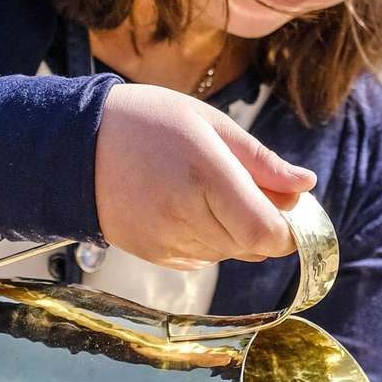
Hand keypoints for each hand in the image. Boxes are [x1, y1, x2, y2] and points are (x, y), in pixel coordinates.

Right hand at [94, 83, 316, 269]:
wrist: (75, 146)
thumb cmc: (148, 123)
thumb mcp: (210, 124)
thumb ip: (261, 161)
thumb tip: (306, 185)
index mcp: (206, 176)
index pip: (268, 232)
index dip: (290, 228)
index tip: (291, 206)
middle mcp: (186, 216)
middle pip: (253, 245)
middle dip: (262, 221)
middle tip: (244, 184)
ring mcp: (167, 241)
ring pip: (229, 253)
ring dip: (234, 230)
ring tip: (206, 189)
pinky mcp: (154, 255)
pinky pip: (203, 259)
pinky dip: (208, 239)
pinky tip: (185, 205)